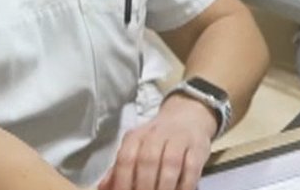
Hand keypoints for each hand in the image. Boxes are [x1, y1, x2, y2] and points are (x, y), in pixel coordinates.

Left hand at [97, 95, 214, 189]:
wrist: (188, 116)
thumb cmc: (157, 139)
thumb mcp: (135, 148)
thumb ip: (118, 169)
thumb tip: (102, 187)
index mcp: (135, 137)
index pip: (125, 159)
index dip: (122, 181)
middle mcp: (155, 135)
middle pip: (147, 162)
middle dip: (143, 187)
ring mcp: (178, 140)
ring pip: (170, 164)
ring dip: (164, 187)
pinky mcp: (197, 148)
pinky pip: (191, 168)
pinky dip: (185, 184)